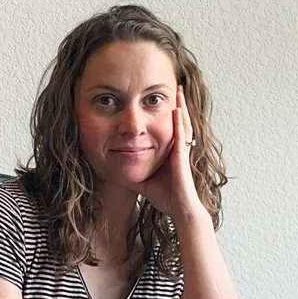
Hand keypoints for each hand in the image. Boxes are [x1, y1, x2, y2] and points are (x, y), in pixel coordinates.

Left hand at [140, 85, 205, 220]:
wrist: (180, 211)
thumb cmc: (166, 199)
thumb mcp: (143, 181)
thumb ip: (132, 174)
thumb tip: (114, 171)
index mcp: (171, 154)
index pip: (169, 129)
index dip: (168, 115)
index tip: (162, 100)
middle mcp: (179, 150)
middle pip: (179, 122)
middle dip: (178, 104)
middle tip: (175, 87)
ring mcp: (182, 153)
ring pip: (183, 124)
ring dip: (181, 106)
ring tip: (178, 90)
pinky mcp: (182, 158)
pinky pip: (181, 137)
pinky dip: (179, 123)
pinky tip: (177, 110)